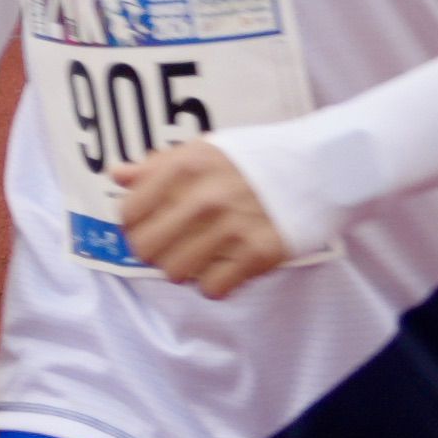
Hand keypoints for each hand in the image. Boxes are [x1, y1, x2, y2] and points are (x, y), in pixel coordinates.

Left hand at [106, 139, 288, 298]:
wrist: (320, 168)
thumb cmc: (256, 160)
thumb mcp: (205, 149)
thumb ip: (158, 165)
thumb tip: (118, 175)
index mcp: (185, 166)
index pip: (128, 213)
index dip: (134, 225)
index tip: (149, 225)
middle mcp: (202, 197)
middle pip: (145, 248)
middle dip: (154, 251)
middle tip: (173, 246)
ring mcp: (230, 227)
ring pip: (174, 272)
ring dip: (184, 269)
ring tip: (202, 255)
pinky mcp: (257, 254)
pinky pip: (212, 288)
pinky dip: (215, 283)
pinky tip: (227, 266)